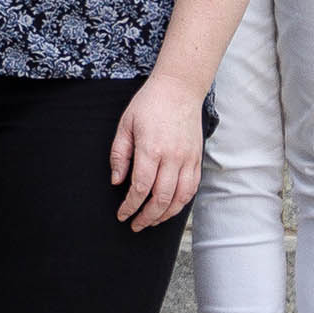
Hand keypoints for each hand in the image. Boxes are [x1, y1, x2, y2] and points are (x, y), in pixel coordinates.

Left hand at [108, 72, 202, 230]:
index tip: (122, 215)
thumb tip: (116, 181)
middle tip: (135, 224)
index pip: (140, 188)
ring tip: (152, 221)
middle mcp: (172, 157)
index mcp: (150, 148)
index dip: (130, 206)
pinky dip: (181, 202)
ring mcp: (187, 159)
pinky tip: (170, 208)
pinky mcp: (197, 158)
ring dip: (165, 215)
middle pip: (161, 199)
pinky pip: (192, 188)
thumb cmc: (149, 104)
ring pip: (179, 198)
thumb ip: (120, 154)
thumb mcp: (126, 124)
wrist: (179, 88)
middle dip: (146, 217)